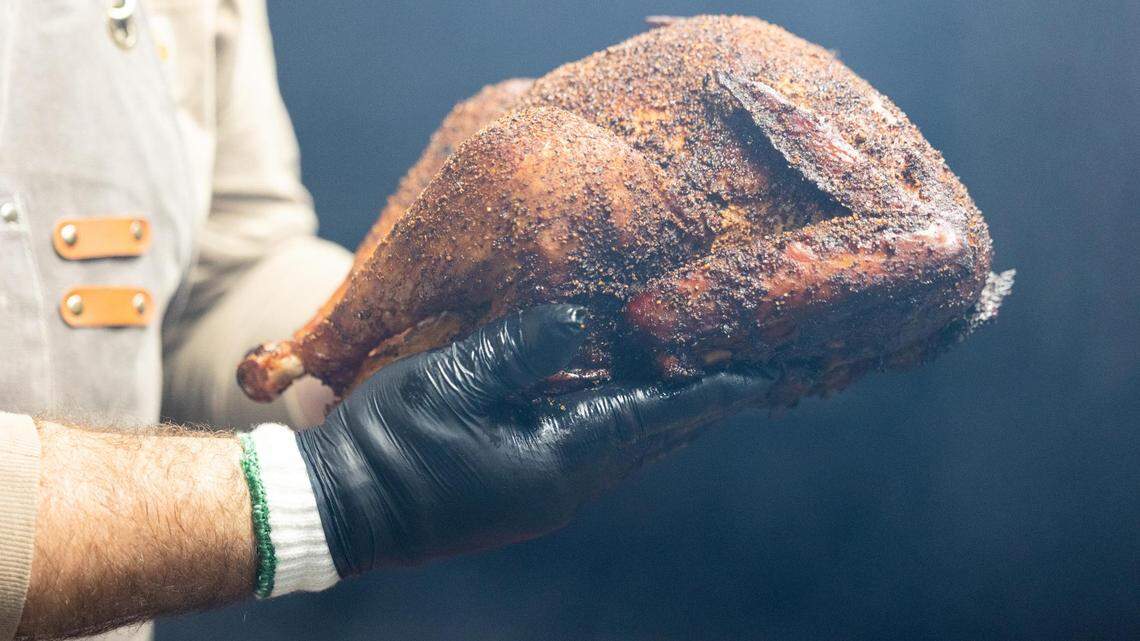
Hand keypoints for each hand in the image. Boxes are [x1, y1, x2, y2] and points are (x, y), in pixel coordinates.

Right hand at [296, 305, 769, 575]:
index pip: (654, 417)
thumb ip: (519, 348)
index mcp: (555, 461)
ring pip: (624, 449)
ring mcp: (541, 495)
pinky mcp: (520, 492)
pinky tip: (622, 397)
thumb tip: (582, 318)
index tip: (766, 372)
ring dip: (663, 413)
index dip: (710, 391)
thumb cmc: (386, 445)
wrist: (335, 509)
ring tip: (698, 376)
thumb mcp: (448, 381)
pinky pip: (593, 453)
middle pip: (651, 438)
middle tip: (746, 366)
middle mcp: (562, 487)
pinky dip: (623, 422)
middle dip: (699, 402)